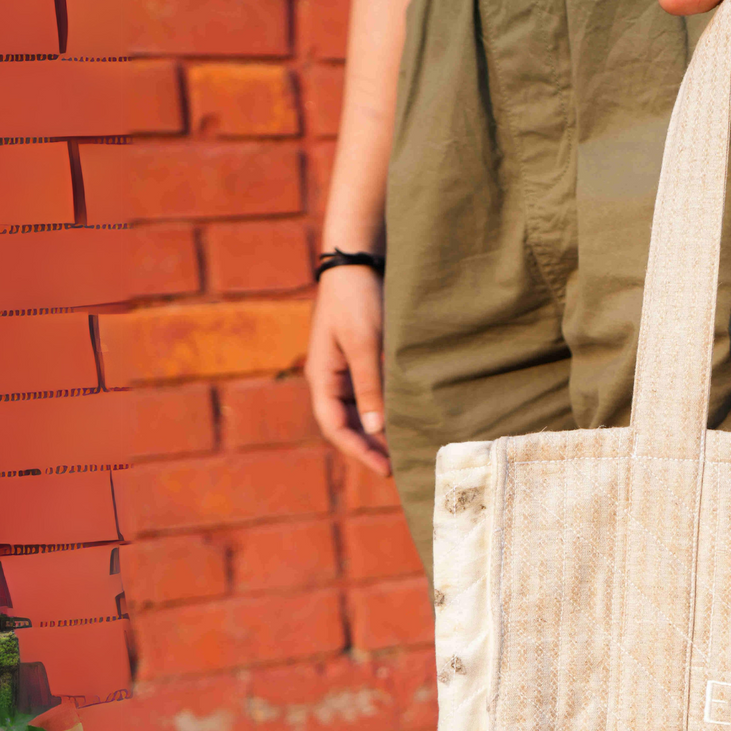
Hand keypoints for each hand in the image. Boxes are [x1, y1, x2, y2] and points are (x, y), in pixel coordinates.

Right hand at [304, 263, 390, 476]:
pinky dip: (388, 410)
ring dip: (380, 431)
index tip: (384, 468)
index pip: (336, 426)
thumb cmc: (358, 300)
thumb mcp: (364, 344)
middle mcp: (332, 378)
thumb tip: (377, 430)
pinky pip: (373, 395)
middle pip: (348, 424)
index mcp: (323, 376)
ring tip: (406, 449)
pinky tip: (407, 420)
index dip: (358, 450)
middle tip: (399, 467)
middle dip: (370, 447)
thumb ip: (370, 386)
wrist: (358, 262)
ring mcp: (347, 370)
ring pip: (362, 412)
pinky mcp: (364, 361)